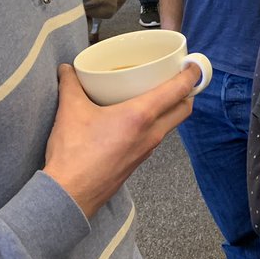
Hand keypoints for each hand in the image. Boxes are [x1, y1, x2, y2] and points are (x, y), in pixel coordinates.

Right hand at [44, 63, 197, 217]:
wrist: (69, 195)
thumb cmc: (74, 155)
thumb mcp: (70, 111)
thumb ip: (70, 85)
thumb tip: (66, 70)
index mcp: (141, 116)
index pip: (178, 91)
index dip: (191, 74)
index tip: (193, 63)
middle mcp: (151, 133)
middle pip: (183, 109)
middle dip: (187, 91)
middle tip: (178, 77)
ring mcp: (147, 149)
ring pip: (171, 124)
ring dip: (172, 108)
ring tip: (158, 93)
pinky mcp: (138, 160)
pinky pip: (156, 136)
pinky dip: (156, 122)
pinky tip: (138, 117)